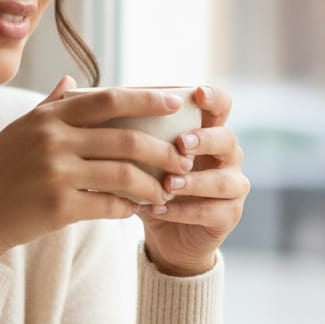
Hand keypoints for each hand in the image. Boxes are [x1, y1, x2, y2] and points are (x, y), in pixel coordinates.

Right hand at [0, 79, 194, 262]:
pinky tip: (135, 211)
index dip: (146, 99)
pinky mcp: (58, 207)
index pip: (108, 99)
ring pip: (124, 175)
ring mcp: (56, 173)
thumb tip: (73, 80)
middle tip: (182, 160)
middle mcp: (53, 140)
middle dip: (162, 150)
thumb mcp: (21, 129)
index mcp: (49, 117)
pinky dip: (128, 208)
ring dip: (152, 185)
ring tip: (164, 191)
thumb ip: (51, 104)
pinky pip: (108, 206)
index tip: (175, 102)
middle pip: (126, 139)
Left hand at [136, 85, 249, 276]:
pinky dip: (180, 211)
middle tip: (180, 143)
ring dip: (192, 181)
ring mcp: (233, 186)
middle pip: (227, 139)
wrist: (165, 231)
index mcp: (208, 131)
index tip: (197, 92)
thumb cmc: (152, 181)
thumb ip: (132, 131)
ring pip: (222, 181)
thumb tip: (91, 100)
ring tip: (166, 184)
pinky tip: (155, 209)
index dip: (214, 97)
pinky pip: (209, 211)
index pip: (221, 106)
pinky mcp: (229, 215)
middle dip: (204, 140)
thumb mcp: (141, 155)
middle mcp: (227, 155)